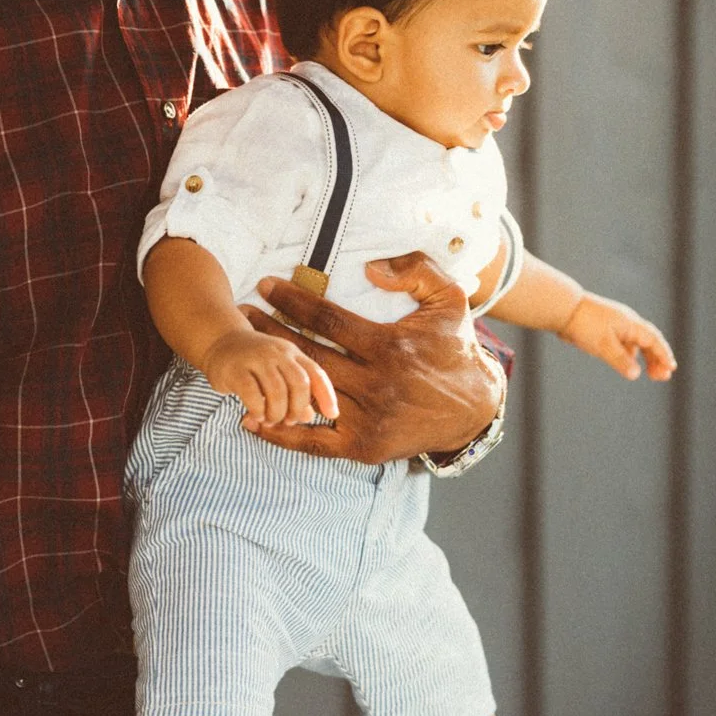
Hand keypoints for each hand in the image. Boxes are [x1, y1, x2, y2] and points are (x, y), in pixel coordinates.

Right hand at [202, 327, 337, 426]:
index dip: (327, 396)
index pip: (316, 373)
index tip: (332, 415)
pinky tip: (256, 415)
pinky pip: (252, 394)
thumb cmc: (254, 363)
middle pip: (299, 383)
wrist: (220, 343)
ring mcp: (255, 359)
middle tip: (289, 420)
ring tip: (271, 420)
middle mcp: (276, 352)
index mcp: (291, 353)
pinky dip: (258, 410)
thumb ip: (295, 392)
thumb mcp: (279, 372)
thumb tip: (309, 416)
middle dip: (298, 408)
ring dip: (277, 413)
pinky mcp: (235, 370)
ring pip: (277, 391)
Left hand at [243, 252, 504, 463]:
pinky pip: (314, 442)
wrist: (475, 407)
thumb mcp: (450, 299)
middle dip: (270, 331)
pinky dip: (281, 435)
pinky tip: (251, 421)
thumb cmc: (455, 347)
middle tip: (241, 314)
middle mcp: (376, 385)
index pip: (329, 321)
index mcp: (390, 347)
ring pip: (306, 395)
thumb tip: (370, 268)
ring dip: (271, 376)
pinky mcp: (363, 446)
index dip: (293, 301)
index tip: (266, 285)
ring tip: (243, 357)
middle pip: (309, 355)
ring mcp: (368, 419)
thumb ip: (416, 271)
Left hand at [560, 293, 675, 379]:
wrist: (563, 308)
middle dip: (657, 359)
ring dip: (645, 358)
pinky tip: (628, 364)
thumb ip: (620, 360)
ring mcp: (616, 325)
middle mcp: (626, 323)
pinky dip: (630, 354)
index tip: (671, 368)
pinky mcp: (604, 329)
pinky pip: (624, 343)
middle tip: (663, 377)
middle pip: (648, 342)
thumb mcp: (603, 345)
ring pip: (636, 343)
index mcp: (630, 324)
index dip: (663, 354)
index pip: (653, 340)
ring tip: (651, 374)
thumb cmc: (584, 324)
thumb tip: (636, 375)